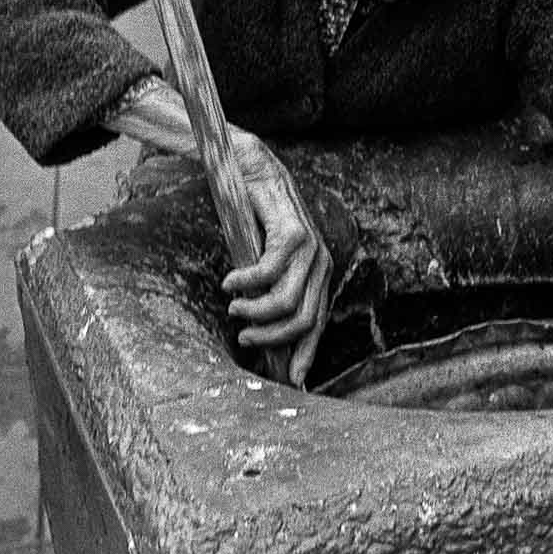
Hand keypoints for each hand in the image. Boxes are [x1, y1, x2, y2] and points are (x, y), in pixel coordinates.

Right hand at [220, 131, 331, 386]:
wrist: (254, 172)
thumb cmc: (256, 224)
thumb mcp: (266, 266)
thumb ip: (270, 296)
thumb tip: (259, 340)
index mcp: (321, 276)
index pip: (318, 326)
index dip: (305, 355)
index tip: (290, 381)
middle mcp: (323, 264)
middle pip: (303, 321)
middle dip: (270, 338)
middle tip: (243, 336)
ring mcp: (312, 248)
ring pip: (286, 301)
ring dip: (254, 311)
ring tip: (233, 307)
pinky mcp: (294, 233)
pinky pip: (269, 273)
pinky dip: (245, 283)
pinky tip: (229, 282)